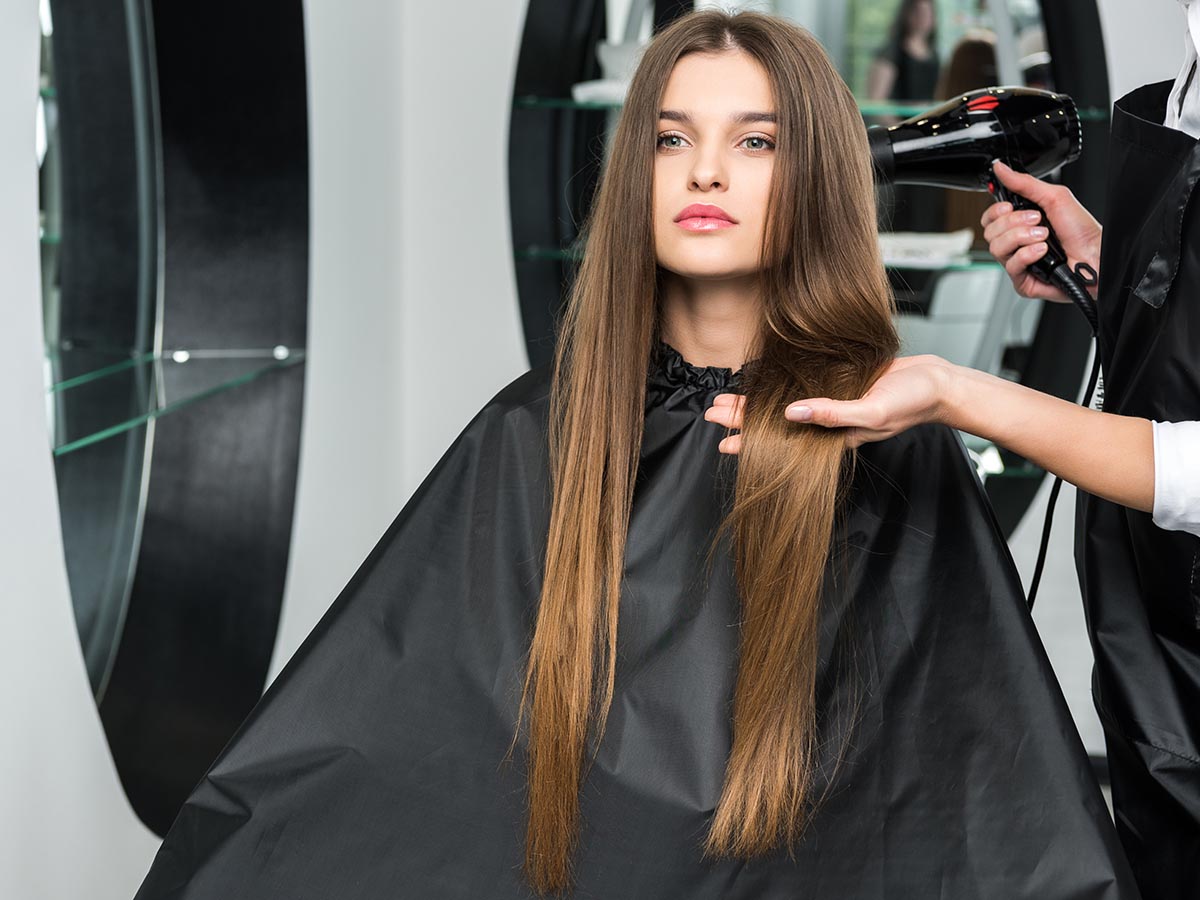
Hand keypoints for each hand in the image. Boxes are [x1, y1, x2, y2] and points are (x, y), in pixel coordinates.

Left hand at [704, 356, 954, 451]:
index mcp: (831, 435)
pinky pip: (801, 387)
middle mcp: (827, 421)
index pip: (781, 442)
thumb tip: (793, 413)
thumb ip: (834, 414)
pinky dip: (779, 386)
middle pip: (775, 423)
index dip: (751, 441)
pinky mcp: (840, 384)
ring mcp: (832, 403)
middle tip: (711, 413)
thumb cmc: (911, 401)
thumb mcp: (872, 410)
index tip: (722, 440)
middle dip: (743, 419)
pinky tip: (764, 383)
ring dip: (755, 402)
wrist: (938, 384)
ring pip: (782, 404)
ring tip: (726, 400)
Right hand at [980, 160, 1101, 302]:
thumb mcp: (1054, 197)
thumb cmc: (1081, 231)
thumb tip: (1001, 168)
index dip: (995, 212)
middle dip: (1014, 223)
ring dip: (1022, 238)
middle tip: (1037, 220)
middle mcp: (1016, 243)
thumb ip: (1024, 183)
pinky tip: (1043, 251)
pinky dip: (1028, 254)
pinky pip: (1011, 266)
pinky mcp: (1022, 280)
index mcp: (1020, 223)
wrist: (1096, 256)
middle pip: (990, 232)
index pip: (989, 218)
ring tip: (1044, 237)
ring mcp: (1018, 261)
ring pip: (997, 248)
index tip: (1010, 206)